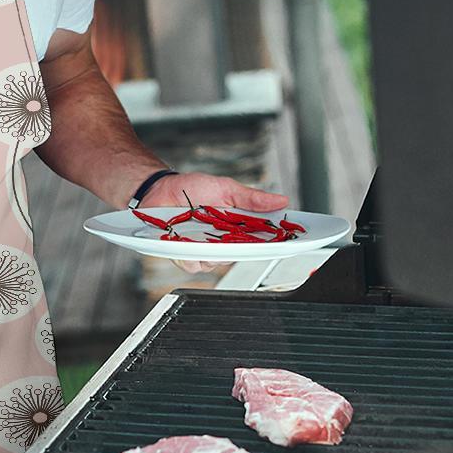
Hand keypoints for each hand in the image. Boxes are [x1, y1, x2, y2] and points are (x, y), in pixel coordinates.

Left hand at [141, 172, 289, 274]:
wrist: (160, 189)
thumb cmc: (192, 189)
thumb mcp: (226, 188)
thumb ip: (252, 198)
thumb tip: (281, 200)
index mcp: (237, 227)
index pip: (262, 240)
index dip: (277, 243)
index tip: (292, 241)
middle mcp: (223, 242)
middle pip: (242, 255)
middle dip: (245, 248)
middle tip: (241, 234)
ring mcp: (204, 251)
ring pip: (218, 263)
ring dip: (214, 249)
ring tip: (205, 231)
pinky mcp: (184, 255)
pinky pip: (194, 264)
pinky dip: (191, 254)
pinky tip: (187, 240)